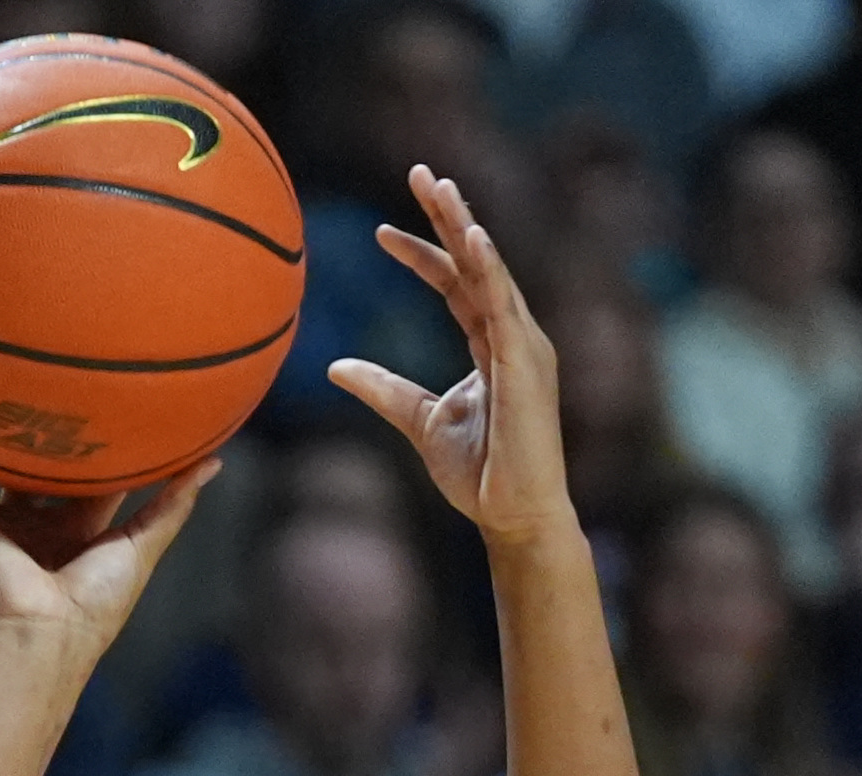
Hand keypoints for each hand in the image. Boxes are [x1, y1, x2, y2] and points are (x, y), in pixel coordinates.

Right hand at [0, 414, 206, 653]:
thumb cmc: (96, 602)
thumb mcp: (143, 543)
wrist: (46, 635)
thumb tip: (213, 460)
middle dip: (14, 420)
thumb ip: (173, 501)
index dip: (78, 432)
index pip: (72, 466)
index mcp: (68, 524)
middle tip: (16, 368)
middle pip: (16, 458)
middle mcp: (24, 517)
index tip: (85, 390)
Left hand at [326, 168, 576, 546]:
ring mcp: (524, 346)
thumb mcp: (419, 421)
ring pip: (491, 272)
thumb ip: (383, 389)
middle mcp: (513, 335)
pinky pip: (504, 307)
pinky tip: (471, 238)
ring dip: (465, 226)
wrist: (513, 516)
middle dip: (449, 215)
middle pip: (477, 262)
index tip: (382, 232)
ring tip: (440, 187)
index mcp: (492, 344)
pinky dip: (489, 270)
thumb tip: (336, 367)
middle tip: (420, 172)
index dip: (422, 255)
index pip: (456, 285)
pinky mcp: (525, 365)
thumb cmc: (481, 474)